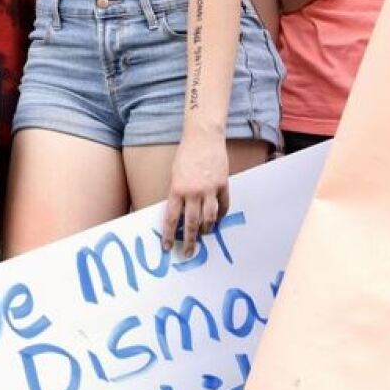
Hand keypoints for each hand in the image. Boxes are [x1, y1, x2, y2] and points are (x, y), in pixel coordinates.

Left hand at [162, 135, 229, 256]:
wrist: (203, 138)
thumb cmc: (185, 154)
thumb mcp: (174, 173)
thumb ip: (176, 193)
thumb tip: (178, 213)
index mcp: (177, 189)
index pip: (171, 218)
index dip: (169, 234)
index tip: (167, 247)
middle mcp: (193, 192)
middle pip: (191, 223)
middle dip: (188, 240)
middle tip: (188, 252)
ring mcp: (210, 189)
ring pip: (209, 218)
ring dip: (205, 229)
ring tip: (203, 235)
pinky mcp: (223, 185)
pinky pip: (223, 206)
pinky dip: (221, 215)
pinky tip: (217, 220)